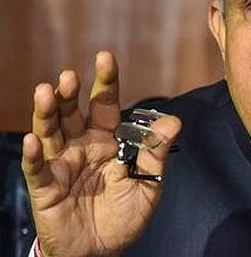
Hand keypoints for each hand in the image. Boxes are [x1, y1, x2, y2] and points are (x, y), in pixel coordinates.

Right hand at [21, 51, 181, 256]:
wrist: (102, 250)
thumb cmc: (126, 215)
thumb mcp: (147, 182)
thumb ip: (155, 151)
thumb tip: (174, 121)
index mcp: (108, 140)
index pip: (106, 104)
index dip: (105, 81)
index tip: (105, 56)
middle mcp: (82, 145)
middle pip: (73, 112)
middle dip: (69, 93)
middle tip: (69, 76)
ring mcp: (62, 164)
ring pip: (50, 131)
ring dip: (47, 112)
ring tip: (47, 91)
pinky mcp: (46, 187)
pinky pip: (37, 168)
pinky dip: (33, 153)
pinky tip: (32, 139)